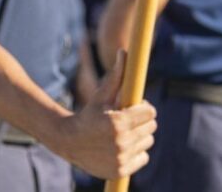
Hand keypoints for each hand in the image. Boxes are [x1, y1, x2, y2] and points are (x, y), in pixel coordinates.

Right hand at [51, 50, 156, 179]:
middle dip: (142, 122)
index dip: (144, 109)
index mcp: (119, 123)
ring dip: (139, 137)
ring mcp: (121, 158)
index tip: (135, 108)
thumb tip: (124, 51)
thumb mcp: (101, 95)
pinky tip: (122, 147)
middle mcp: (121, 142)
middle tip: (128, 121)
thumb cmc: (88, 114)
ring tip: (123, 134)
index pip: (150, 113)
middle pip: (151, 127)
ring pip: (148, 142)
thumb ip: (116, 75)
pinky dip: (136, 153)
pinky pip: (143, 157)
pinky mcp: (120, 170)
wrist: (69, 142)